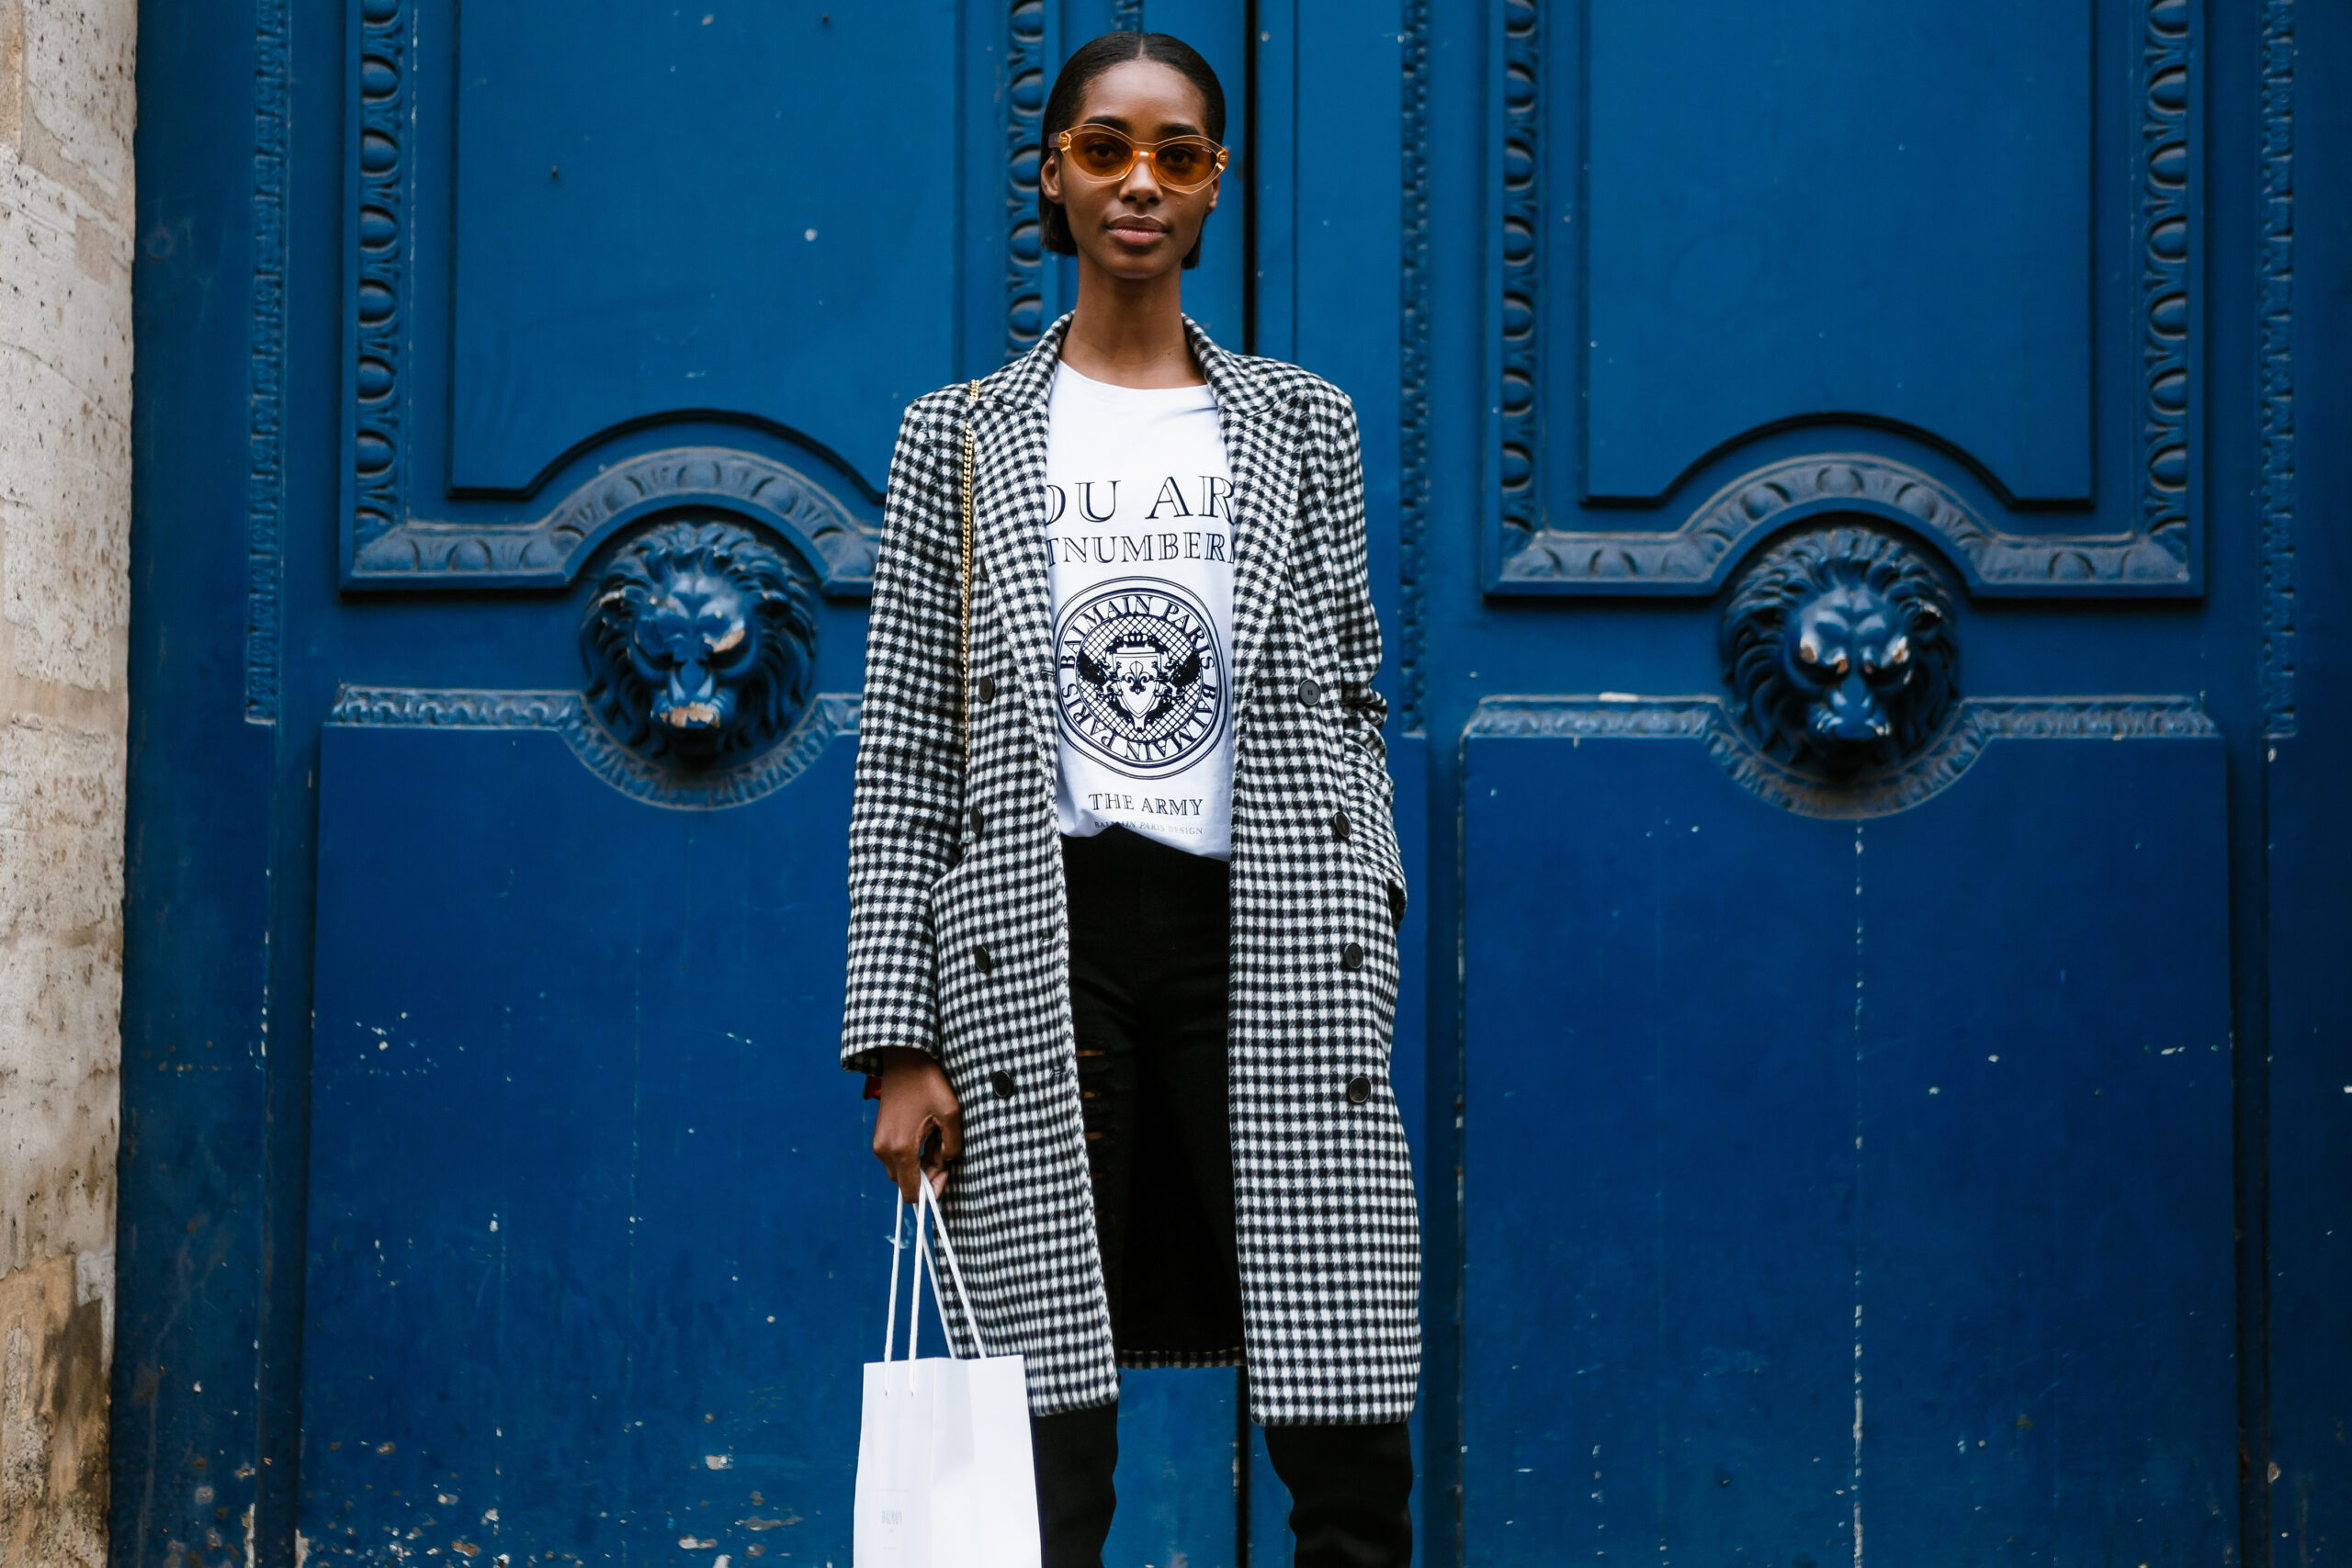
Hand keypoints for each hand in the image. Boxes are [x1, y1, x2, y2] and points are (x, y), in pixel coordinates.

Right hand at [870, 1048, 962, 1200]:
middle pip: (905, 1183)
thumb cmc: (927, 1084)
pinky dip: (910, 1155)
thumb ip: (952, 1145)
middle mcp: (884, 1150)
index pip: (911, 1193)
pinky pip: (895, 1158)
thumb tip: (946, 1160)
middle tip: (944, 1153)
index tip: (945, 1174)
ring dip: (919, 1164)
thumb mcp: (950, 1113)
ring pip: (900, 1171)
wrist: (903, 1060)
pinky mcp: (879, 1135)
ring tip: (935, 1140)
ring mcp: (879, 1143)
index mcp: (901, 1148)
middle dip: (927, 1175)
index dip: (930, 1192)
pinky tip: (925, 1136)